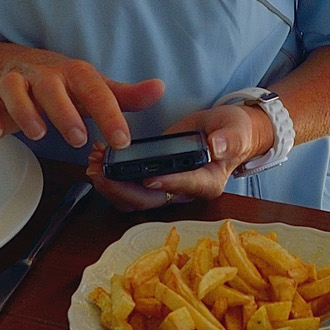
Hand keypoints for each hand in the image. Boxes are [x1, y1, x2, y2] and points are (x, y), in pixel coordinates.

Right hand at [0, 53, 163, 150]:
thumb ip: (124, 96)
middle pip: (51, 86)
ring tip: (39, 135)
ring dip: (25, 112)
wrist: (12, 68)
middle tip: (78, 139)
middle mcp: (43, 75)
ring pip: (13, 89)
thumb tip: (160, 88)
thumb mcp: (93, 90)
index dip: (110, 113)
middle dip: (64, 112)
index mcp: (73, 74)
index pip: (95, 89)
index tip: (123, 141)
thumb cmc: (61, 85)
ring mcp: (14, 84)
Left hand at [84, 103, 274, 211]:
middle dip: (123, 188)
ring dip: (110, 185)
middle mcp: (184, 192)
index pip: (185, 187)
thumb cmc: (233, 132)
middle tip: (102, 172)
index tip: (148, 177)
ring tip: (93, 164)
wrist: (223, 131)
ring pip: (134, 198)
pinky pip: (128, 187)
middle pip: (151, 199)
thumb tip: (217, 147)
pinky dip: (111, 178)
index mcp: (208, 183)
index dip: (167, 183)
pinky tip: (98, 160)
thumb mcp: (236, 130)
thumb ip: (229, 139)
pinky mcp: (151, 179)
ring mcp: (166, 187)